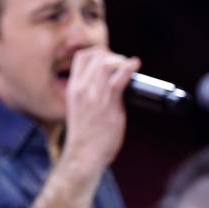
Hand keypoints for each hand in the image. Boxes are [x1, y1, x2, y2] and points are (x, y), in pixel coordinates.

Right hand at [61, 47, 139, 176]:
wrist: (84, 155)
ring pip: (106, 63)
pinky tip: (135, 64)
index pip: (81, 57)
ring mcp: (95, 94)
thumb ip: (89, 95)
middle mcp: (82, 88)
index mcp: (73, 89)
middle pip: (95, 55)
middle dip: (110, 54)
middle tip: (120, 63)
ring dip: (120, 60)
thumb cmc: (84, 136)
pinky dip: (129, 67)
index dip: (97, 52)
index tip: (107, 58)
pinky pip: (120, 78)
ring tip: (128, 65)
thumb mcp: (78, 110)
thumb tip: (108, 86)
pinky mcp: (108, 102)